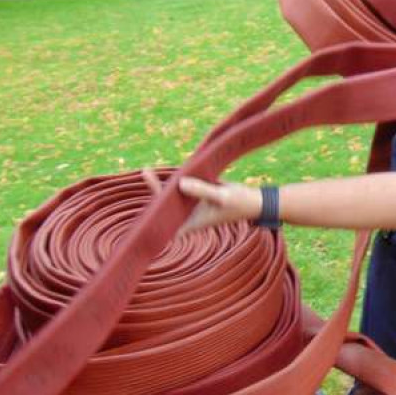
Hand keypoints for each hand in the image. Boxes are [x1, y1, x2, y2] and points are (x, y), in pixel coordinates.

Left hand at [143, 169, 261, 232]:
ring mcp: (193, 207)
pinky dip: (176, 182)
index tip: (139, 211)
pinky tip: (168, 172)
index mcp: (191, 223)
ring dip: (162, 186)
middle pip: (165, 206)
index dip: (151, 218)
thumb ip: (201, 190)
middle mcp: (189, 216)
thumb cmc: (240, 203)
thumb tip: (179, 183)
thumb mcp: (221, 196)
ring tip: (147, 171)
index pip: (165, 223)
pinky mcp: (198, 197)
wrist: (255, 201)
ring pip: (172, 197)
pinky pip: (182, 189)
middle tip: (146, 171)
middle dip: (154, 190)